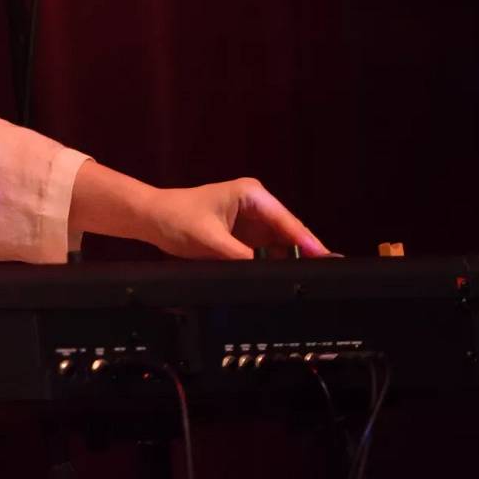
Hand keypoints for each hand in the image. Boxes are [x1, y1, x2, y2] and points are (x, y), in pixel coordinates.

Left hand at [139, 178, 330, 260]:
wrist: (150, 218)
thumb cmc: (175, 219)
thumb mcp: (210, 242)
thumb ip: (241, 259)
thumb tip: (266, 275)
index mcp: (252, 195)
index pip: (288, 222)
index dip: (309, 244)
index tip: (328, 260)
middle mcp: (258, 205)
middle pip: (290, 234)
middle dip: (305, 255)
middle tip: (324, 278)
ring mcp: (253, 221)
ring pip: (281, 245)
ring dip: (290, 262)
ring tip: (308, 282)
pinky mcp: (245, 236)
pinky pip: (266, 252)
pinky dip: (274, 265)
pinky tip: (284, 279)